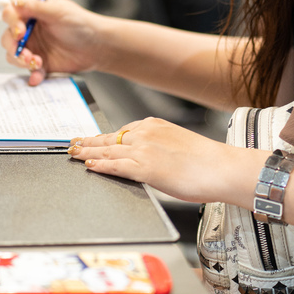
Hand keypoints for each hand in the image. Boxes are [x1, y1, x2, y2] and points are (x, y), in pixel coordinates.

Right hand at [0, 0, 105, 85]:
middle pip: (8, 37)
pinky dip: (32, 74)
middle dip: (13, 46)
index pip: (10, 13)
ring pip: (13, 55)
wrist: (97, 47)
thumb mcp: (60, 11)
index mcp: (32, 12)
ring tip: (37, 62)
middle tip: (26, 51)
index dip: (11, 22)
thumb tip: (15, 1)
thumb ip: (37, 6)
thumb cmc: (81, 24)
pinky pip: (28, 71)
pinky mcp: (40, 63)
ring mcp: (33, 47)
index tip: (20, 31)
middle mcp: (29, 29)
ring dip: (21, 60)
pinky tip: (39, 75)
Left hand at [67, 117, 263, 204]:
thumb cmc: (208, 161)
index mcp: (155, 125)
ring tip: (74, 155)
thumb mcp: (179, 145)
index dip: (104, 137)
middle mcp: (146, 133)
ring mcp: (144, 150)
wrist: (221, 167)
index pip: (122, 131)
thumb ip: (160, 148)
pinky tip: (90, 166)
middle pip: (109, 138)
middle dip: (88, 142)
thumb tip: (151, 160)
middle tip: (72, 144)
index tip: (92, 138)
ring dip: (87, 153)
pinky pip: (115, 166)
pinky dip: (100, 166)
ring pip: (107, 151)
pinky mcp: (145, 167)